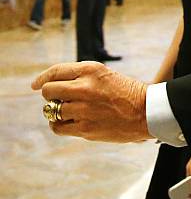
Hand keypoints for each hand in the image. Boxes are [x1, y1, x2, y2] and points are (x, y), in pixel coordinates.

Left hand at [31, 62, 151, 142]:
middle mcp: (84, 87)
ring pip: (51, 110)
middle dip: (51, 95)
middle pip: (49, 91)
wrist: (146, 111)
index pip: (56, 72)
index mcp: (91, 70)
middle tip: (59, 99)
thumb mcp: (105, 75)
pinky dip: (59, 125)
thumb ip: (81, 77)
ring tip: (70, 112)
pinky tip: (68, 122)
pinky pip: (58, 127)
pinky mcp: (85, 128)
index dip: (42, 78)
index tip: (36, 85)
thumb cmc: (127, 92)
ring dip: (57, 111)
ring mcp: (83, 109)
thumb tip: (52, 86)